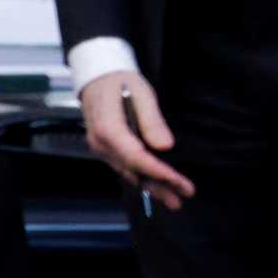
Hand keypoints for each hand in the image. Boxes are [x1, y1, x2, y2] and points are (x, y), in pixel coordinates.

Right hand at [76, 72, 193, 207]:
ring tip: (174, 200)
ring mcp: (102, 150)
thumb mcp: (141, 92)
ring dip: (152, 188)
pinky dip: (142, 179)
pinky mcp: (106, 151)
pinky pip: (125, 168)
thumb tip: (165, 146)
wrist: (96, 78)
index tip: (178, 181)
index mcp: (108, 129)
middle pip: (133, 171)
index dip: (158, 172)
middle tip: (181, 198)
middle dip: (159, 186)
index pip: (136, 157)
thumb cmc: (120, 80)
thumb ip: (152, 121)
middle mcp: (102, 145)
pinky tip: (157, 187)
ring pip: (129, 174)